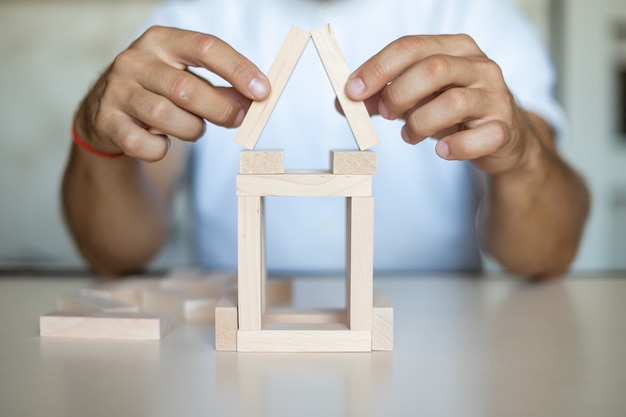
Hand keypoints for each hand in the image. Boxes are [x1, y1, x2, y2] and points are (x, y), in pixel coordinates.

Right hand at [75, 26, 269, 161]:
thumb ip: (223, 89)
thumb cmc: (159, 92)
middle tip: (237, 120)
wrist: (105, 112)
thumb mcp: (188, 80)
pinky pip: (142, 144)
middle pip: (187, 88)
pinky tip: (161, 142)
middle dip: (220, 109)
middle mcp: (135, 60)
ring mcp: (116, 90)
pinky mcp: (105, 121)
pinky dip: (159, 149)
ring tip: (193, 128)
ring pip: (167, 117)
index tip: (263, 91)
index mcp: (162, 41)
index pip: (205, 47)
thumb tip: (258, 100)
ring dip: (191, 130)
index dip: (238, 69)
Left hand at [346, 34, 537, 174]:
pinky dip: (455, 147)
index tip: (351, 91)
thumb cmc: (452, 112)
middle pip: (433, 69)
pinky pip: (480, 138)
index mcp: (455, 48)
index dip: (377, 68)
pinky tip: (442, 151)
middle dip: (398, 93)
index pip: (410, 47)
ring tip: (408, 135)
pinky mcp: (504, 130)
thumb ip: (380, 97)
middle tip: (384, 113)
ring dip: (419, 123)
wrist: (501, 138)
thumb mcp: (415, 99)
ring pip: (454, 102)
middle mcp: (479, 66)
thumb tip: (343, 102)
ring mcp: (495, 97)